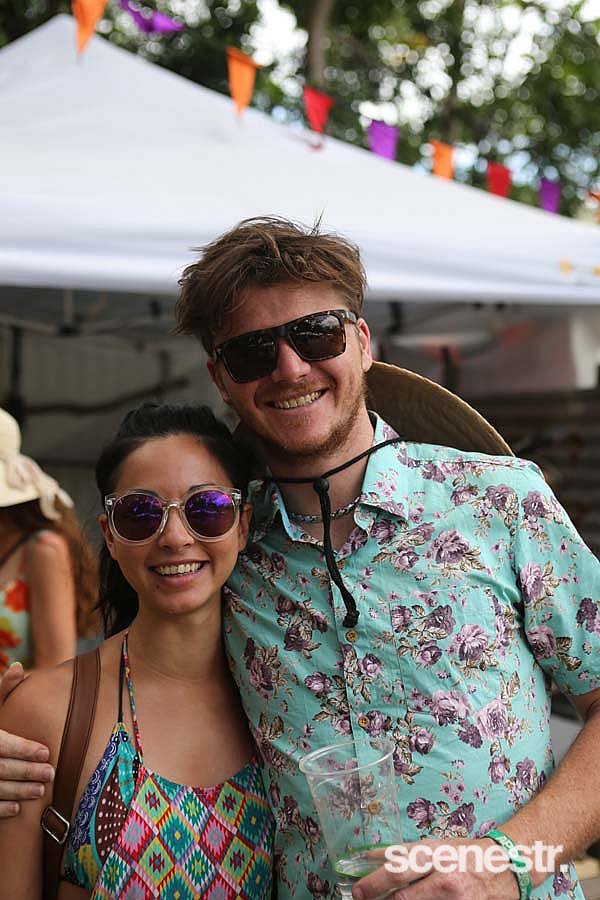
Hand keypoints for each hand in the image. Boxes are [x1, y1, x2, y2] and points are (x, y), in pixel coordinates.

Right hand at [0, 665, 53, 817]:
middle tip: (51, 774)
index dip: (23, 749)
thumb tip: (19, 667)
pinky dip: (0, 809)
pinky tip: (18, 810)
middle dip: (25, 771)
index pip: (1, 743)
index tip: (47, 752)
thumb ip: (3, 690)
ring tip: (40, 791)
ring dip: (17, 792)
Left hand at [351, 839, 520, 899]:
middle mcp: (445, 881)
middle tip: (363, 899)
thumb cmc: (466, 854)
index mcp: (437, 857)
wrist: (505, 870)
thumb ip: (403, 853)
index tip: (357, 890)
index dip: (373, 883)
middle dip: (378, 898)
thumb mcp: (435, 846)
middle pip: (403, 898)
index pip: (398, 870)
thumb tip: (369, 857)